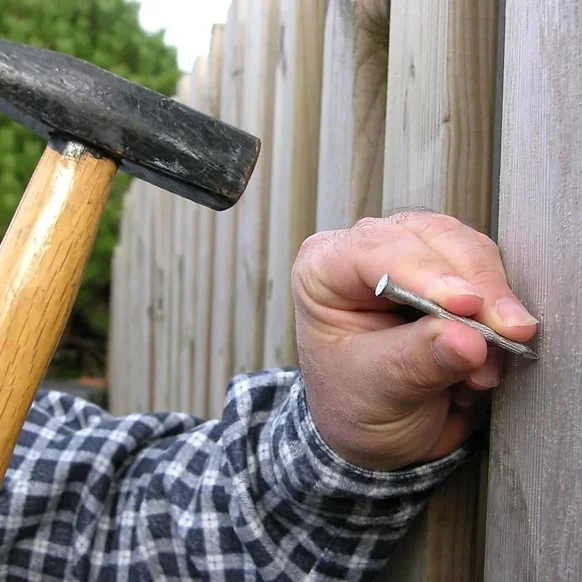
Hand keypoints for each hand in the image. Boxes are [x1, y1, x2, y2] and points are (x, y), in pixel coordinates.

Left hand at [291, 211, 537, 470]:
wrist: (376, 430)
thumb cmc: (354, 404)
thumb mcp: (374, 391)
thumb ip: (417, 363)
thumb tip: (468, 339)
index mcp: (323, 270)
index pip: (374, 250)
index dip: (426, 273)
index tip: (467, 305)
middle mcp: (366, 252)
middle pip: (431, 239)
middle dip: (476, 286)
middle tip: (506, 333)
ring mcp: (410, 257)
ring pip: (468, 251)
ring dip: (491, 305)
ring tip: (485, 366)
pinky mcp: (449, 273)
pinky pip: (488, 275)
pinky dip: (499, 314)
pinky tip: (487, 359)